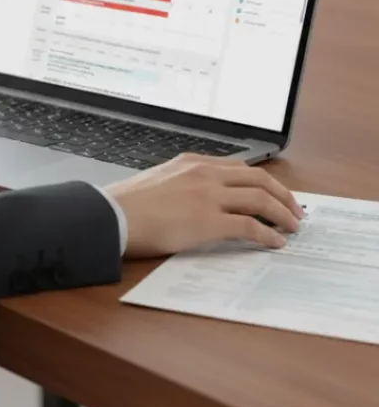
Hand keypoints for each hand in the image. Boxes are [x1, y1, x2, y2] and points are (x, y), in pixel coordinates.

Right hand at [105, 153, 303, 258]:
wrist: (111, 215)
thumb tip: (198, 202)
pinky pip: (250, 226)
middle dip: (283, 195)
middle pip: (258, 178)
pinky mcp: (208, 221)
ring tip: (291, 228)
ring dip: (282, 214)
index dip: (263, 182)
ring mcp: (207, 196)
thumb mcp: (159, 182)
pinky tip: (274, 243)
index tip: (273, 194)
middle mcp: (204, 173)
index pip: (239, 167)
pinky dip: (267, 235)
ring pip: (260, 199)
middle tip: (294, 211)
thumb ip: (183, 185)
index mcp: (191, 162)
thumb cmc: (127, 204)